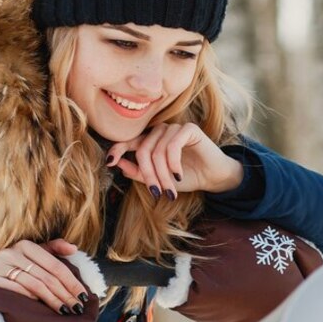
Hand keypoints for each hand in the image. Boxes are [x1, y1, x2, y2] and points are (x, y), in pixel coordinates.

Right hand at [0, 239, 90, 314]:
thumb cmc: (12, 269)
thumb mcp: (31, 256)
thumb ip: (52, 249)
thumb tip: (74, 248)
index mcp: (25, 245)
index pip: (55, 265)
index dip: (71, 281)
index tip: (84, 296)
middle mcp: (10, 252)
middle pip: (46, 277)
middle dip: (65, 294)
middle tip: (77, 308)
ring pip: (33, 284)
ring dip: (51, 299)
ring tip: (64, 311)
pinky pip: (13, 289)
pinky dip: (29, 298)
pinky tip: (40, 308)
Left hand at [106, 123, 243, 199]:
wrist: (213, 177)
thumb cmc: (186, 176)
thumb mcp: (159, 179)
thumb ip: (139, 172)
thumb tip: (117, 166)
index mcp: (150, 140)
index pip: (128, 141)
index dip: (117, 149)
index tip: (109, 162)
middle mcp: (160, 131)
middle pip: (143, 151)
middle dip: (148, 175)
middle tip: (157, 193)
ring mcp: (174, 129)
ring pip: (157, 151)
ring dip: (163, 174)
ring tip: (171, 190)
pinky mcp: (189, 129)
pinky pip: (172, 146)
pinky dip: (173, 163)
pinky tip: (178, 174)